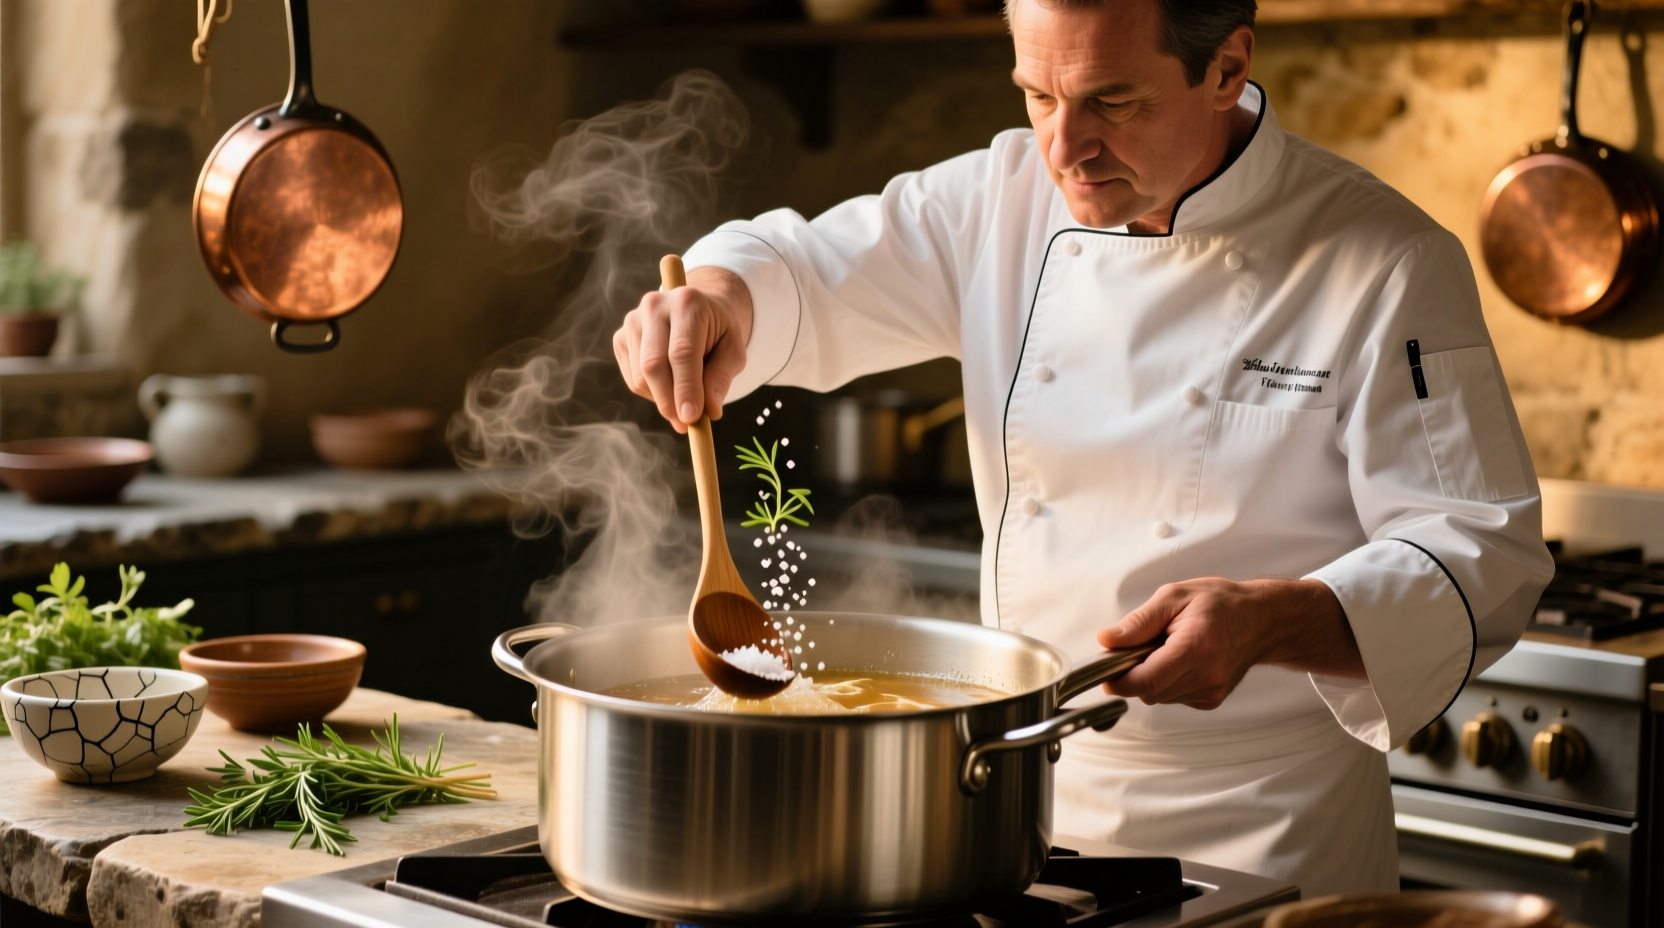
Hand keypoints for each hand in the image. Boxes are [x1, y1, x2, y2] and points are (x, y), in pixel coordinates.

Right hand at [613, 266, 753, 433]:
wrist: (697, 310)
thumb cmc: (718, 332)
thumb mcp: (733, 351)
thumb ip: (721, 378)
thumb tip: (709, 411)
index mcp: (687, 302)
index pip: (681, 352)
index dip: (685, 388)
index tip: (691, 417)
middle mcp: (654, 306)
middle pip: (653, 364)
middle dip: (669, 400)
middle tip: (685, 424)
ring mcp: (632, 321)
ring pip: (640, 376)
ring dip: (662, 400)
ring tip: (684, 403)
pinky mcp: (620, 337)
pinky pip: (632, 379)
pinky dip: (651, 394)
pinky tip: (669, 388)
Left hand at [1098, 578, 1362, 709]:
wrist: (1262, 619)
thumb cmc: (1221, 603)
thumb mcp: (1174, 597)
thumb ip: (1139, 622)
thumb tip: (1107, 640)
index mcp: (1196, 647)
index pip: (1147, 680)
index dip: (1120, 680)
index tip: (1105, 673)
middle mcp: (1208, 675)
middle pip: (1150, 691)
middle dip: (1134, 673)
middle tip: (1142, 646)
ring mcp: (1212, 691)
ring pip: (1159, 696)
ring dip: (1151, 677)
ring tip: (1167, 648)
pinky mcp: (1212, 700)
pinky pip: (1173, 697)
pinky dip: (1167, 681)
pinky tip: (1180, 660)